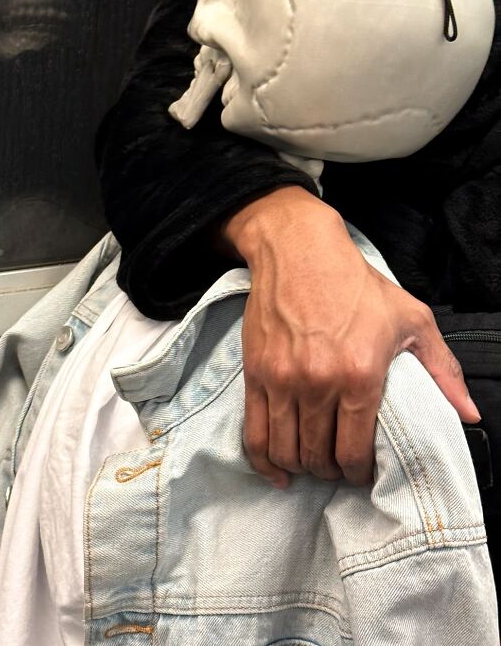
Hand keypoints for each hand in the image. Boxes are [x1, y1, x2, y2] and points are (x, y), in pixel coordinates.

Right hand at [221, 186, 480, 488]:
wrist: (299, 252)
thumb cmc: (356, 284)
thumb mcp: (412, 318)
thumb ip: (444, 369)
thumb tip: (469, 415)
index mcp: (360, 375)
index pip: (354, 452)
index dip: (359, 473)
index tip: (361, 471)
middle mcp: (318, 383)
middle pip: (319, 456)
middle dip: (330, 472)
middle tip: (337, 467)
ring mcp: (282, 380)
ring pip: (287, 450)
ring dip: (301, 467)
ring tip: (312, 462)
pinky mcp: (256, 374)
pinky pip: (254, 433)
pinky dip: (264, 460)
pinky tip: (277, 470)